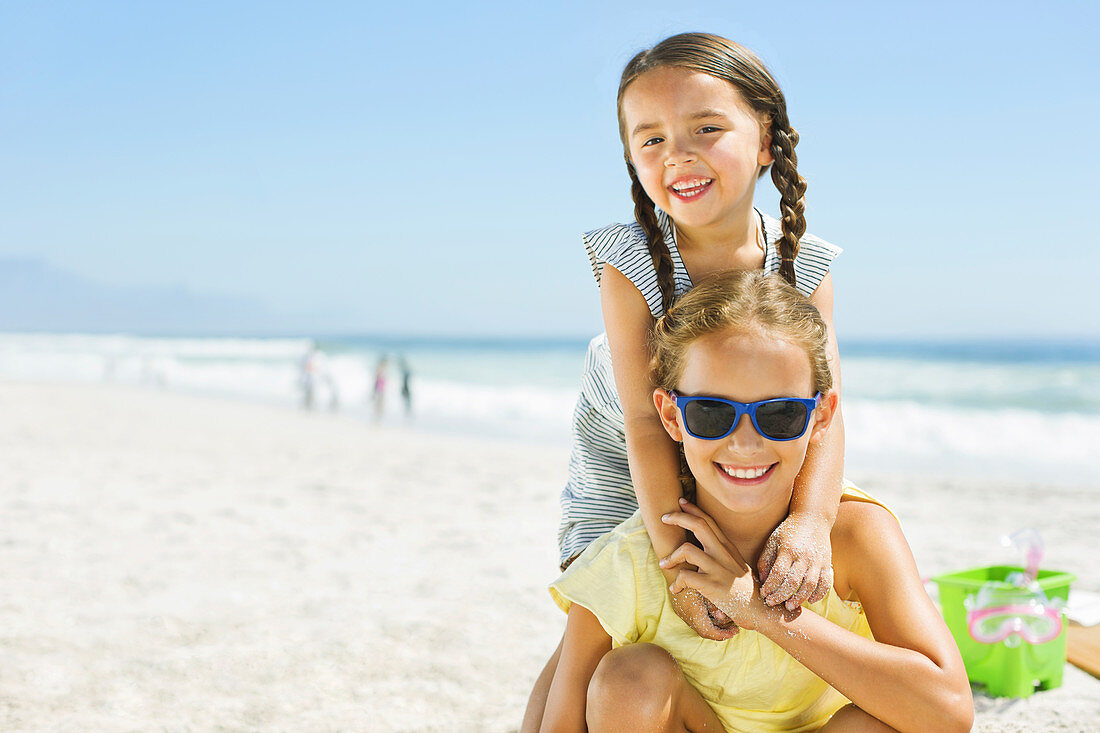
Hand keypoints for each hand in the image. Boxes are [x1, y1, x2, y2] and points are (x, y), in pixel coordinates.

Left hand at [660, 499, 765, 630]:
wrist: (761, 610)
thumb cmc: (746, 590)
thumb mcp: (736, 565)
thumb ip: (721, 555)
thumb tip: (700, 549)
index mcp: (728, 547)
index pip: (709, 521)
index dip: (693, 509)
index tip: (680, 502)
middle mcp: (723, 553)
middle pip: (698, 525)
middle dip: (678, 518)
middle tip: (664, 518)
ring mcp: (718, 569)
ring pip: (687, 550)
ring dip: (671, 556)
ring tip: (664, 564)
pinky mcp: (713, 585)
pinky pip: (686, 577)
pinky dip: (677, 582)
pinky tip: (677, 589)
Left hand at [757, 511, 832, 610]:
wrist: (812, 518)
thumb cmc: (788, 531)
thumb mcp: (773, 541)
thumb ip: (766, 560)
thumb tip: (762, 581)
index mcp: (788, 549)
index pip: (778, 573)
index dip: (770, 586)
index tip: (764, 594)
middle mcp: (804, 555)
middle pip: (793, 582)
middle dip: (781, 596)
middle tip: (773, 603)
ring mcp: (817, 560)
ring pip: (810, 585)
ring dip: (799, 598)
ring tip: (789, 606)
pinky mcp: (827, 563)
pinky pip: (825, 583)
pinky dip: (819, 594)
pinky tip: (810, 600)